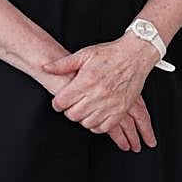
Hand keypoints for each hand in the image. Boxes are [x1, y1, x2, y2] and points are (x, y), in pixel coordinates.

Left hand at [43, 37, 158, 150]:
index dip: (57, 103)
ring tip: (83, 109)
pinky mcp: (121, 110)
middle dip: (68, 111)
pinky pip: (104, 127)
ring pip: (87, 123)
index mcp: (86, 81)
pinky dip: (96, 125)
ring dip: (82, 118)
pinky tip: (94, 117)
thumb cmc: (110, 54)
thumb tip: (46, 67)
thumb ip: (63, 64)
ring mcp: (110, 104)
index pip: (63, 102)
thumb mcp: (84, 54)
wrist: (134, 56)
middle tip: (71, 105)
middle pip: (73, 115)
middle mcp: (98, 94)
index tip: (59, 102)